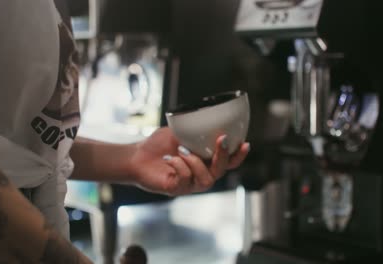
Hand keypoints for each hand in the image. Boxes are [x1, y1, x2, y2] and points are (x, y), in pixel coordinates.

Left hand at [129, 127, 249, 195]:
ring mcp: (189, 184)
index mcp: (205, 161)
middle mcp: (200, 174)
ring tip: (182, 150)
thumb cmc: (158, 145)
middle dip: (224, 155)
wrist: (137, 156)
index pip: (228, 162)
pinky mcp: (176, 189)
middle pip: (222, 170)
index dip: (238, 155)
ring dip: (196, 162)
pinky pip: (185, 180)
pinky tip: (170, 159)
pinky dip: (179, 166)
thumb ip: (194, 128)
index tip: (245, 143)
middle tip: (221, 139)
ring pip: (206, 179)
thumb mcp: (179, 131)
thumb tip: (208, 115)